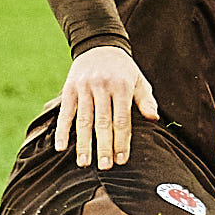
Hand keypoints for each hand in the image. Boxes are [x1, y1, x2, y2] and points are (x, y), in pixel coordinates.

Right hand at [54, 46, 159, 170]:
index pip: (123, 119)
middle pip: (103, 123)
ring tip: (84, 164)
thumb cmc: (124, 69)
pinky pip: (65, 113)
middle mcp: (103, 87)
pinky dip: (62, 131)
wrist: (99, 46)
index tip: (122, 160)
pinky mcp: (69, 89)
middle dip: (104, 147)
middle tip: (105, 167)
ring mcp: (84, 88)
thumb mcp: (139, 80)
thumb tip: (154, 118)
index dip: (122, 141)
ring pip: (83, 120)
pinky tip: (61, 148)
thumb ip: (146, 100)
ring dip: (83, 144)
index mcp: (123, 86)